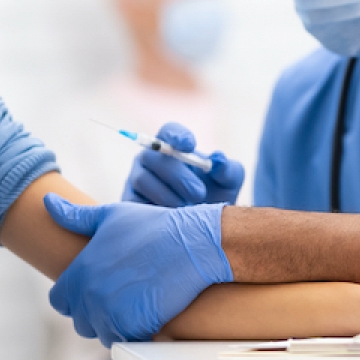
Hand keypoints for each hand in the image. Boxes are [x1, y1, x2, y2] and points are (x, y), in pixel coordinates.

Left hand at [44, 194, 232, 344]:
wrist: (193, 244)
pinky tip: (148, 314)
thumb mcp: (110, 215)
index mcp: (80, 272)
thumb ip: (75, 215)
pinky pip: (127, 341)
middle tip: (119, 299)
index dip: (74, 298)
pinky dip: (136, 333)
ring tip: (134, 307)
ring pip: (103, 334)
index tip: (93, 290)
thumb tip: (47, 200)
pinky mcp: (137, 327)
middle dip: (95, 315)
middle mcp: (91, 296)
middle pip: (80, 322)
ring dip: (115, 326)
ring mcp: (113, 314)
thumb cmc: (153, 226)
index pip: (59, 301)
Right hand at [123, 122, 244, 207]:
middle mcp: (150, 159)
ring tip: (187, 210)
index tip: (190, 146)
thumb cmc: (216, 196)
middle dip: (176, 175)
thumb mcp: (230, 183)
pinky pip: (133, 202)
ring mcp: (136, 179)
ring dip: (167, 195)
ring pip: (142, 179)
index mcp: (174, 146)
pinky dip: (153, 210)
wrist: (202, 228)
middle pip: (152, 155)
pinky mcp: (128, 202)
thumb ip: (227, 169)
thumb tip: (217, 160)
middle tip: (199, 193)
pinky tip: (170, 219)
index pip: (169, 131)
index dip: (176, 135)